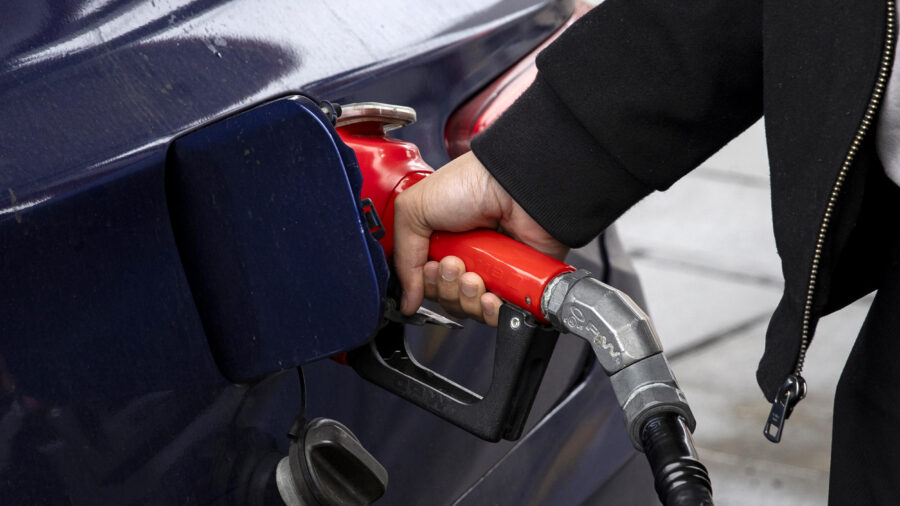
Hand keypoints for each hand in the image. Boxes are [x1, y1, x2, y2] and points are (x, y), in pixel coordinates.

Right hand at [393, 151, 567, 324]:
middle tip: (454, 264)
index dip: (425, 283)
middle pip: (446, 299)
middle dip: (445, 287)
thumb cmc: (470, 184)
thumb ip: (404, 258)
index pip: (426, 283)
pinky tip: (490, 294)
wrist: (515, 185)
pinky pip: (499, 315)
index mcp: (441, 244)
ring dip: (466, 296)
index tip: (431, 268)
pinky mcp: (516, 283)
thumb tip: (407, 299)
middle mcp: (466, 259)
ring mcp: (492, 272)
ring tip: (475, 275)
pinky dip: (491, 311)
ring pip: (470, 309)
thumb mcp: (414, 210)